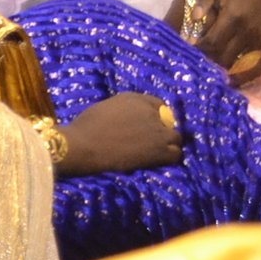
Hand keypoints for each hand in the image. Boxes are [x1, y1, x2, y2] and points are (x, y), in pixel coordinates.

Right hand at [57, 92, 183, 175]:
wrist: (84, 146)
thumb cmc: (86, 127)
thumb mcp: (106, 108)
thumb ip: (125, 110)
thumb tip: (133, 119)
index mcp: (135, 99)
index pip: (157, 104)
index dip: (156, 115)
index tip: (150, 124)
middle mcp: (151, 112)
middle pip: (169, 120)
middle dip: (164, 128)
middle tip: (152, 139)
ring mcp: (158, 132)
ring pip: (176, 138)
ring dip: (169, 143)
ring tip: (157, 151)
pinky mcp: (159, 151)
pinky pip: (176, 154)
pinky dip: (169, 157)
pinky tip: (158, 160)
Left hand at [179, 0, 260, 84]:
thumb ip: (202, 1)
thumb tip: (195, 18)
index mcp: (234, 17)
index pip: (213, 42)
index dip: (200, 50)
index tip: (189, 51)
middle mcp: (247, 30)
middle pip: (225, 56)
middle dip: (210, 60)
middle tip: (197, 61)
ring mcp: (258, 38)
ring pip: (238, 62)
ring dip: (223, 66)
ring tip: (210, 67)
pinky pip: (255, 62)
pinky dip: (242, 69)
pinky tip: (231, 72)